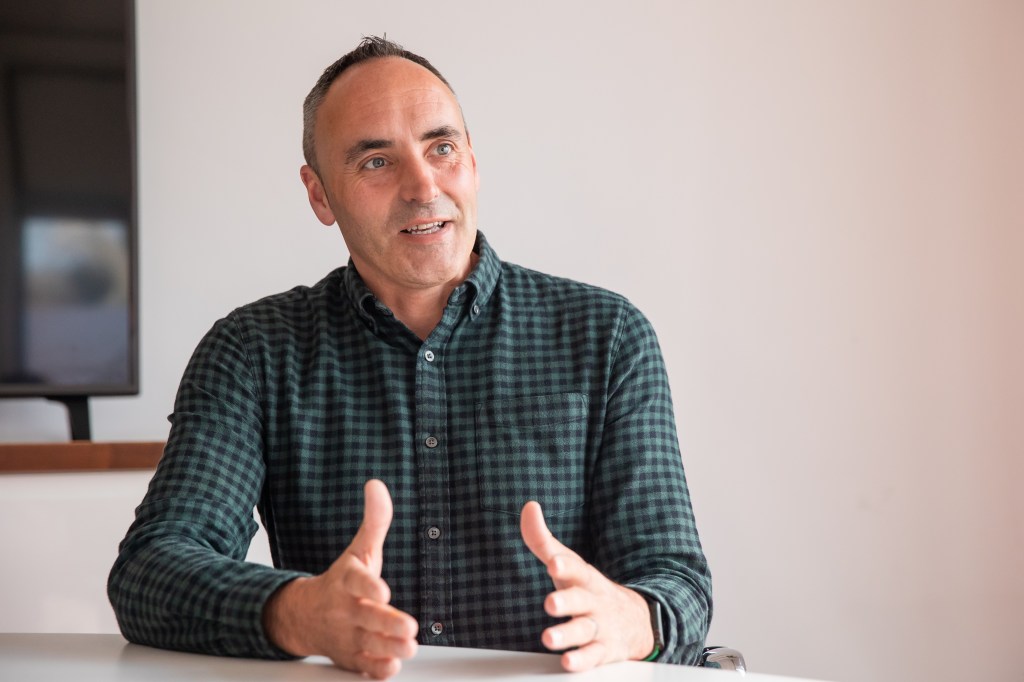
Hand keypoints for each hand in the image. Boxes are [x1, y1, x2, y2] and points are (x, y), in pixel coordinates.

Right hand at [263, 480, 417, 678]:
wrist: (305, 617)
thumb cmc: (342, 582)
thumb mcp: (358, 551)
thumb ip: (374, 522)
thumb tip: (377, 485)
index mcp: (347, 581)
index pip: (356, 581)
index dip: (369, 585)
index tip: (383, 590)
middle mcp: (346, 610)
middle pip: (367, 617)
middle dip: (387, 624)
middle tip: (410, 629)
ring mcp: (349, 637)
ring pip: (369, 645)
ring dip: (388, 648)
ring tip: (408, 647)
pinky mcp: (352, 659)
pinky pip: (363, 668)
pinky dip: (376, 670)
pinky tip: (391, 667)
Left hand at [520, 501, 654, 671]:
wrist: (637, 620)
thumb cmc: (587, 588)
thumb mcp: (568, 563)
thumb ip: (543, 540)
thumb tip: (528, 507)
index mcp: (583, 577)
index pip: (576, 568)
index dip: (565, 565)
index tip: (554, 562)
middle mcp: (593, 601)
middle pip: (580, 600)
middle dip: (567, 601)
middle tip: (550, 603)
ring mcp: (600, 626)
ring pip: (584, 631)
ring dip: (567, 634)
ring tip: (548, 638)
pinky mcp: (604, 651)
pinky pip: (593, 657)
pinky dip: (582, 661)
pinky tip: (568, 663)